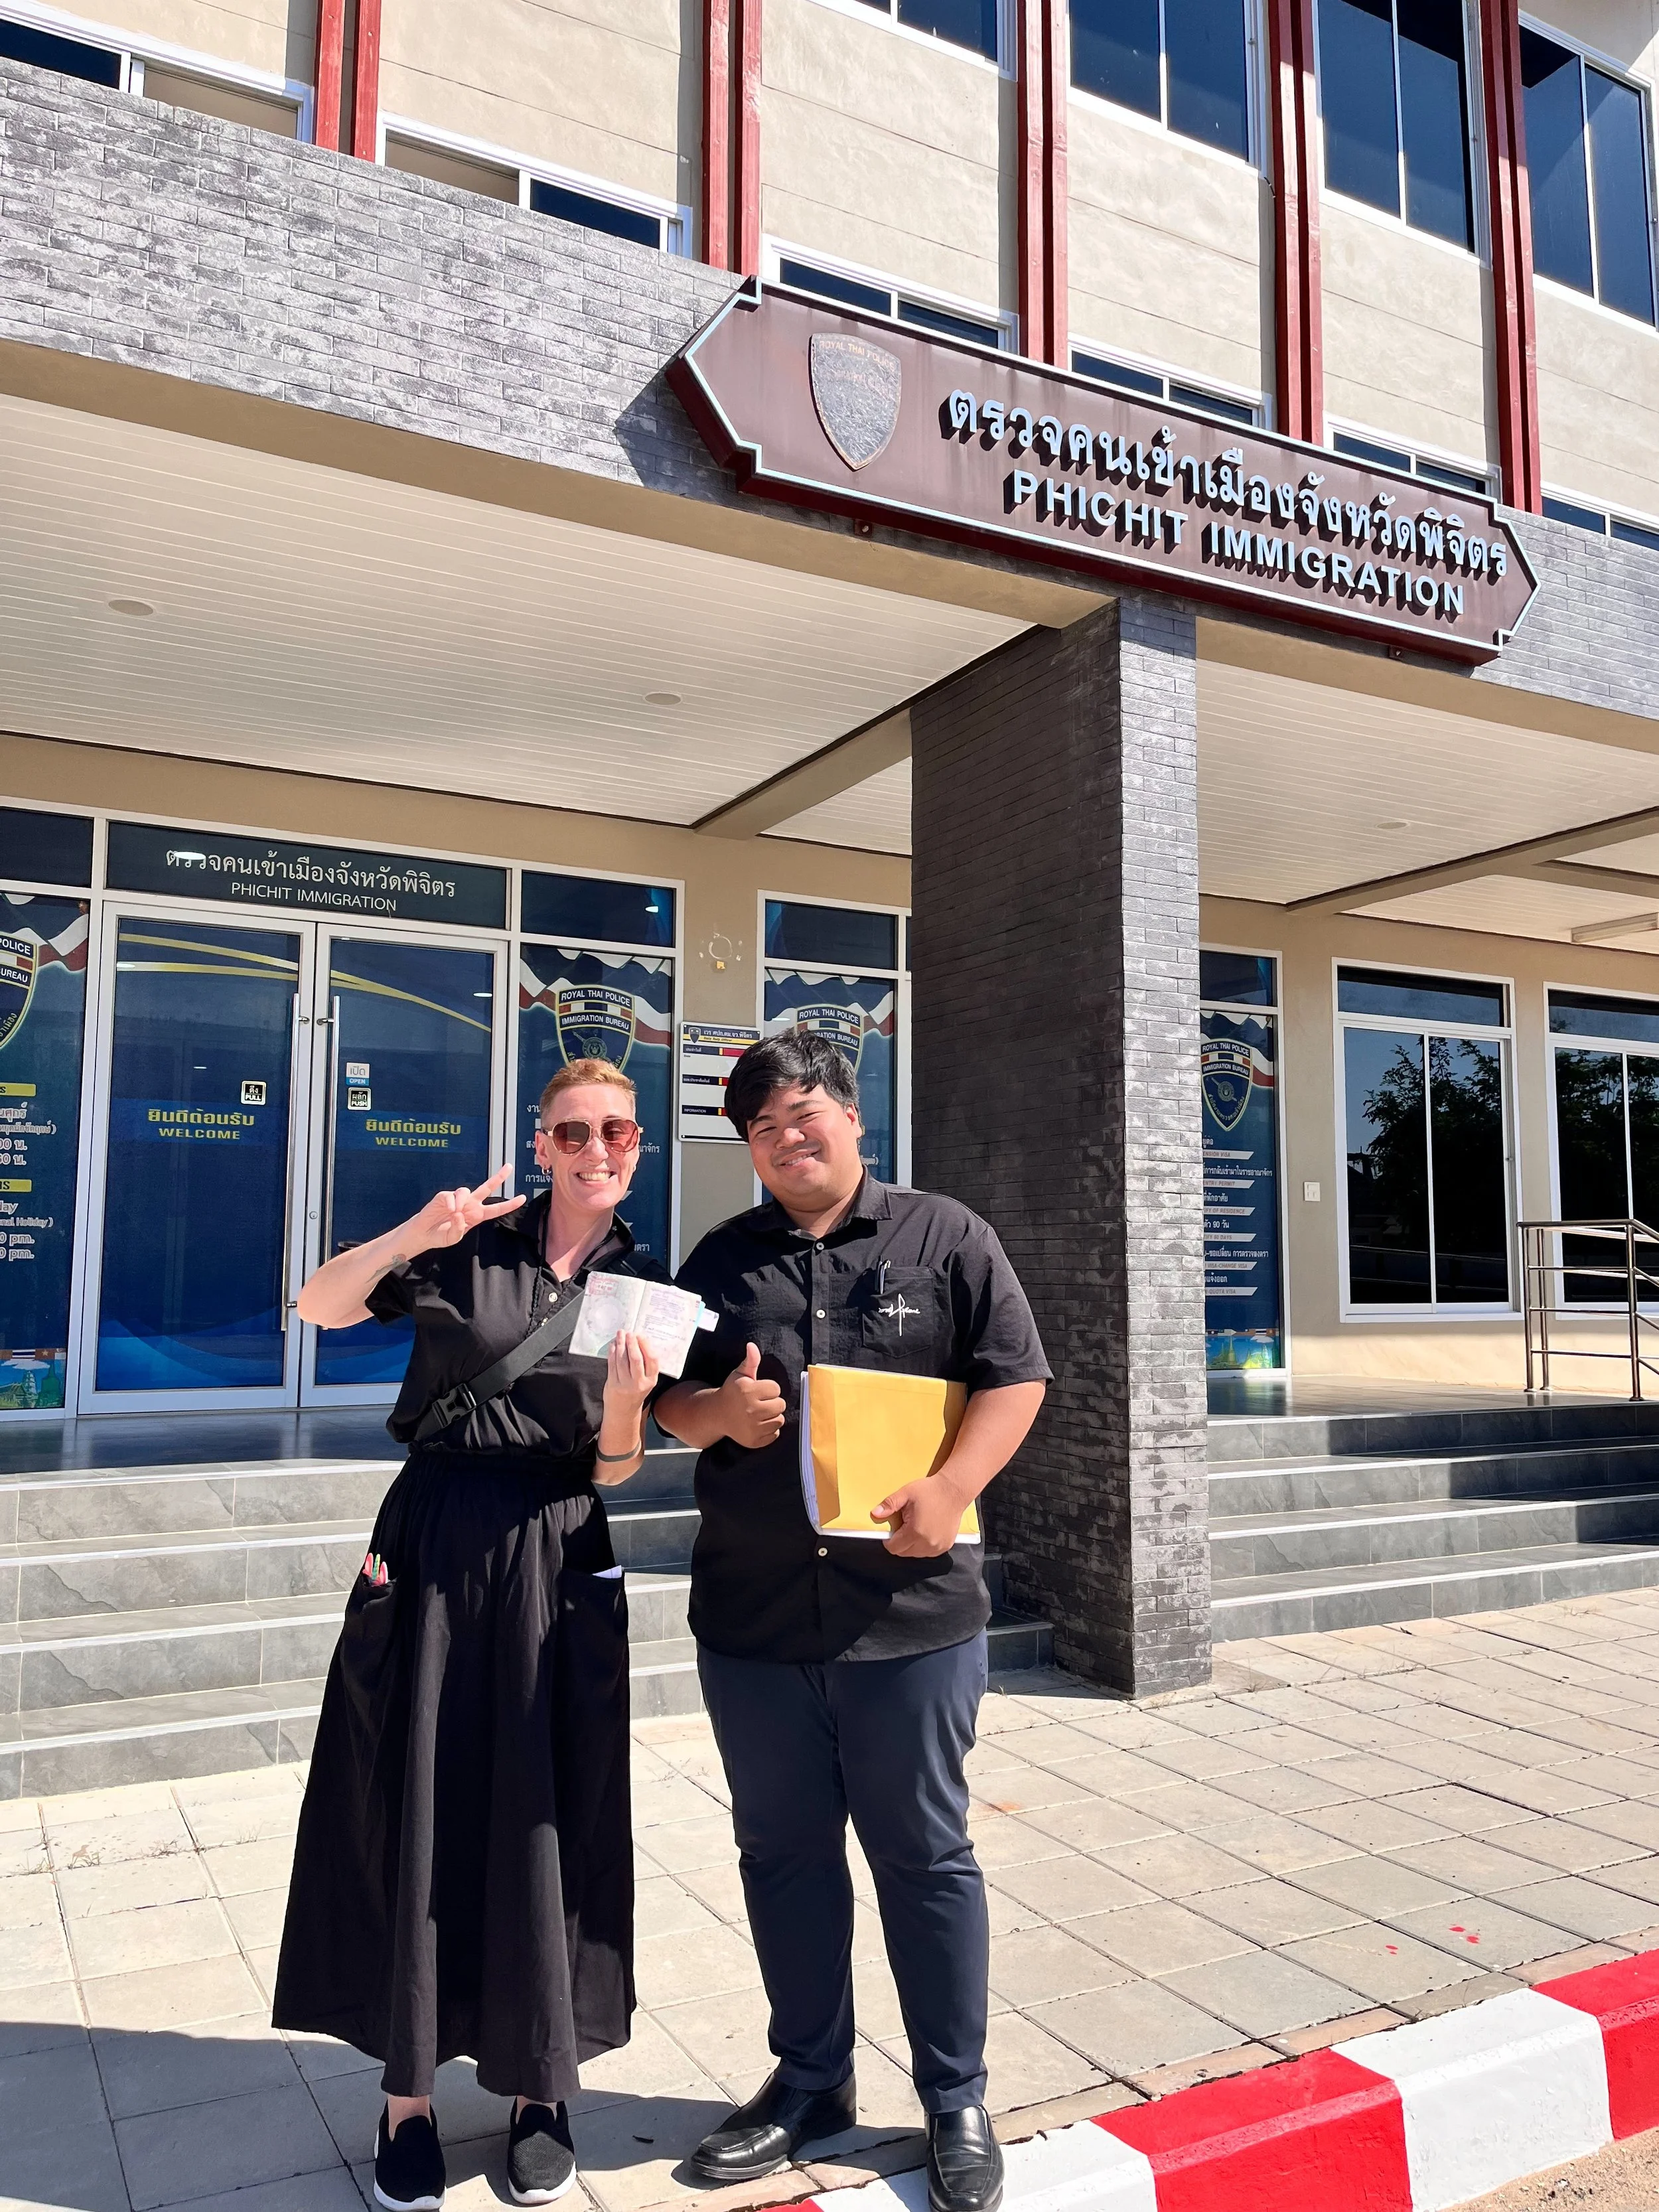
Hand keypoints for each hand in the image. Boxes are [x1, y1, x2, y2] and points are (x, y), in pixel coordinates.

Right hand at [405, 1166, 524, 1252]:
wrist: (423, 1234)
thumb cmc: (440, 1235)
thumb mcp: (454, 1238)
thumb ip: (459, 1229)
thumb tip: (460, 1214)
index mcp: (476, 1215)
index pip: (496, 1209)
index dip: (509, 1204)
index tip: (523, 1198)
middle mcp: (469, 1205)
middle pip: (487, 1188)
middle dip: (498, 1177)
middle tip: (509, 1167)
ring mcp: (457, 1199)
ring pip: (466, 1190)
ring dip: (462, 1201)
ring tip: (455, 1213)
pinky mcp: (444, 1197)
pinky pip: (451, 1196)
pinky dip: (452, 1203)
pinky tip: (449, 1211)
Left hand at [603, 1331, 658, 1415]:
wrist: (623, 1410)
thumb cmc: (636, 1390)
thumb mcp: (646, 1380)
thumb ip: (645, 1364)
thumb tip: (639, 1341)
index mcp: (651, 1380)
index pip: (652, 1360)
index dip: (646, 1346)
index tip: (640, 1336)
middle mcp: (639, 1383)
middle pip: (636, 1359)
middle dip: (632, 1343)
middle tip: (629, 1333)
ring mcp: (625, 1384)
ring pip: (622, 1360)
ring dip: (621, 1344)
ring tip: (620, 1334)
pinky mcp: (613, 1384)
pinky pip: (612, 1364)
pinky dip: (613, 1352)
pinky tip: (614, 1345)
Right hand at [719, 1342, 786, 1449]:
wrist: (717, 1415)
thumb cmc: (732, 1392)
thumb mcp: (739, 1374)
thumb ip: (750, 1361)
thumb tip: (752, 1345)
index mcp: (748, 1391)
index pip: (776, 1389)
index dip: (769, 1389)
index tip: (758, 1391)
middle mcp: (750, 1410)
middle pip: (781, 1405)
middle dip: (773, 1402)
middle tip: (760, 1403)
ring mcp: (752, 1428)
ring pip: (779, 1420)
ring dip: (772, 1416)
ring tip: (759, 1413)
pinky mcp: (754, 1441)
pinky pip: (775, 1434)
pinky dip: (769, 1430)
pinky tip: (757, 1425)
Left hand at [873, 1477, 966, 1556]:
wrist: (954, 1490)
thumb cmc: (930, 1491)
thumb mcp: (906, 1494)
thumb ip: (889, 1505)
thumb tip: (874, 1515)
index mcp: (915, 1532)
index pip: (894, 1548)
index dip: (889, 1540)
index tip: (892, 1530)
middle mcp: (928, 1543)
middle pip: (904, 1552)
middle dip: (900, 1541)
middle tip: (905, 1524)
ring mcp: (938, 1546)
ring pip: (916, 1554)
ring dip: (912, 1544)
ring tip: (917, 1526)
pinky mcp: (946, 1546)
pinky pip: (928, 1552)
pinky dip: (923, 1545)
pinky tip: (926, 1530)